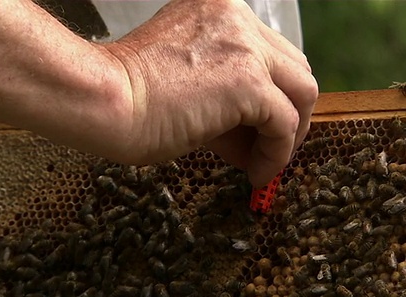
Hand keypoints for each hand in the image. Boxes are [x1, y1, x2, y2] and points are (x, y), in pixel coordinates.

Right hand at [104, 0, 317, 186]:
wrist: (102, 101)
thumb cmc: (128, 97)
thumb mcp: (187, 86)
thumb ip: (225, 100)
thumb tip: (254, 139)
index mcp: (219, 11)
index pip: (269, 53)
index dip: (271, 95)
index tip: (258, 131)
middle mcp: (238, 19)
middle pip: (294, 68)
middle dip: (289, 113)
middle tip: (270, 147)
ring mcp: (246, 46)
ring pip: (302, 92)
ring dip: (291, 134)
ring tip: (266, 163)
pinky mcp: (248, 81)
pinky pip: (285, 124)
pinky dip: (278, 154)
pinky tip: (256, 172)